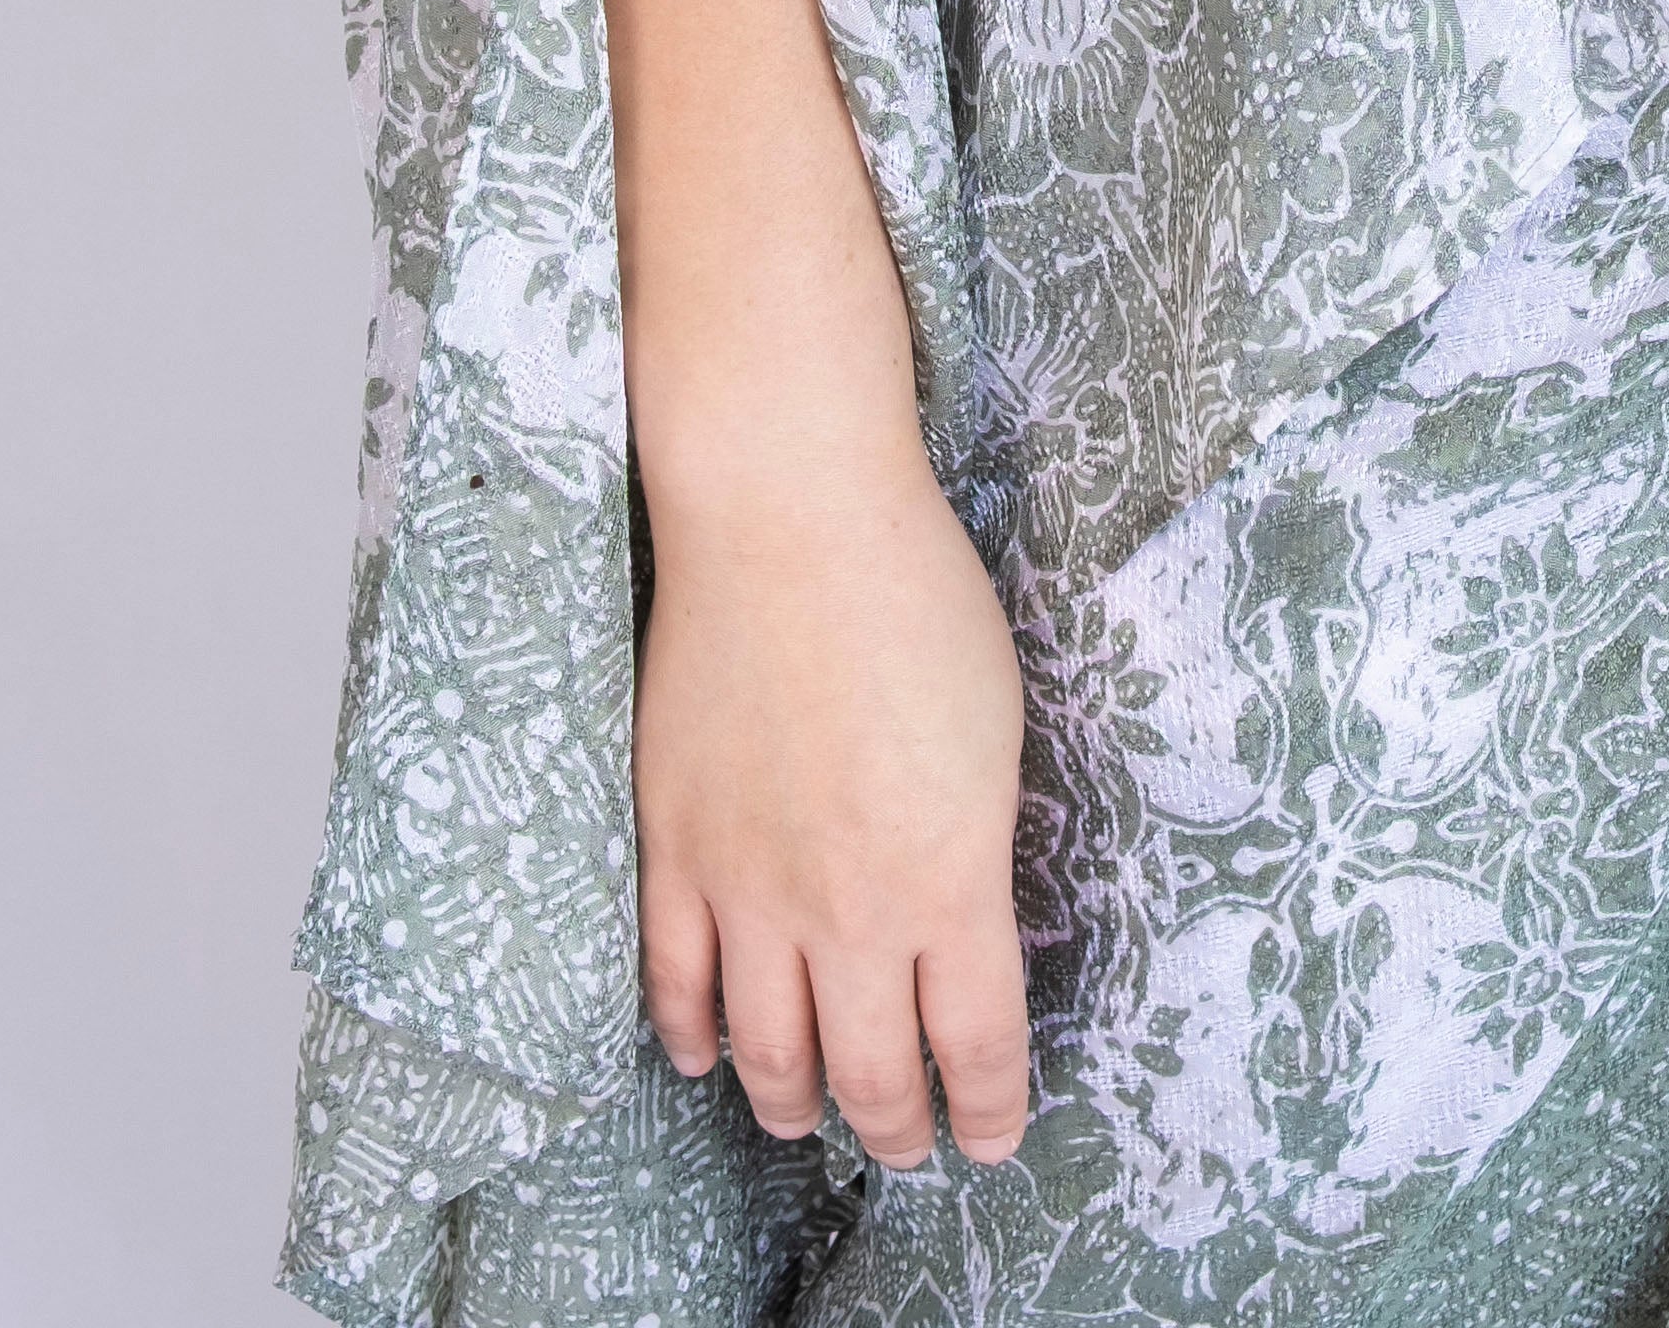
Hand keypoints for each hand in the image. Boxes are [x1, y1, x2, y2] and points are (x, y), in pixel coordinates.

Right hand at [635, 440, 1030, 1166]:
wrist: (789, 521)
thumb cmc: (915, 598)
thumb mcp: (995, 732)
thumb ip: (975, 846)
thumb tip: (962, 919)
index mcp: (950, 879)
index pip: (976, 1045)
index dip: (986, 1108)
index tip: (992, 1135)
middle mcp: (849, 911)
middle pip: (871, 1076)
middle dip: (899, 1128)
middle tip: (911, 1146)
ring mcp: (748, 889)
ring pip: (768, 1054)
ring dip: (796, 1103)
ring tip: (812, 1120)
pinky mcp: (672, 852)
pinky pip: (672, 983)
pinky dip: (690, 1037)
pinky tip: (704, 1054)